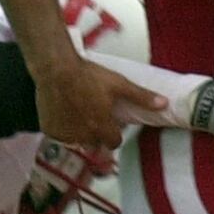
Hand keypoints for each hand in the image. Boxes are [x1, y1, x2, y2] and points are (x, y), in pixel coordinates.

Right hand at [35, 53, 158, 149]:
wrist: (56, 69)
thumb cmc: (88, 75)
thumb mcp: (118, 84)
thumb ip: (141, 97)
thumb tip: (164, 103)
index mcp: (103, 127)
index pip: (114, 143)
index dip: (114, 133)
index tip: (110, 122)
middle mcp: (84, 136)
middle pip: (95, 145)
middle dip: (96, 135)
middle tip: (93, 116)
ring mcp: (65, 135)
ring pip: (77, 141)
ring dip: (79, 132)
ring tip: (78, 112)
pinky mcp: (50, 130)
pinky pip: (59, 136)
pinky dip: (62, 128)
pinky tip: (63, 112)